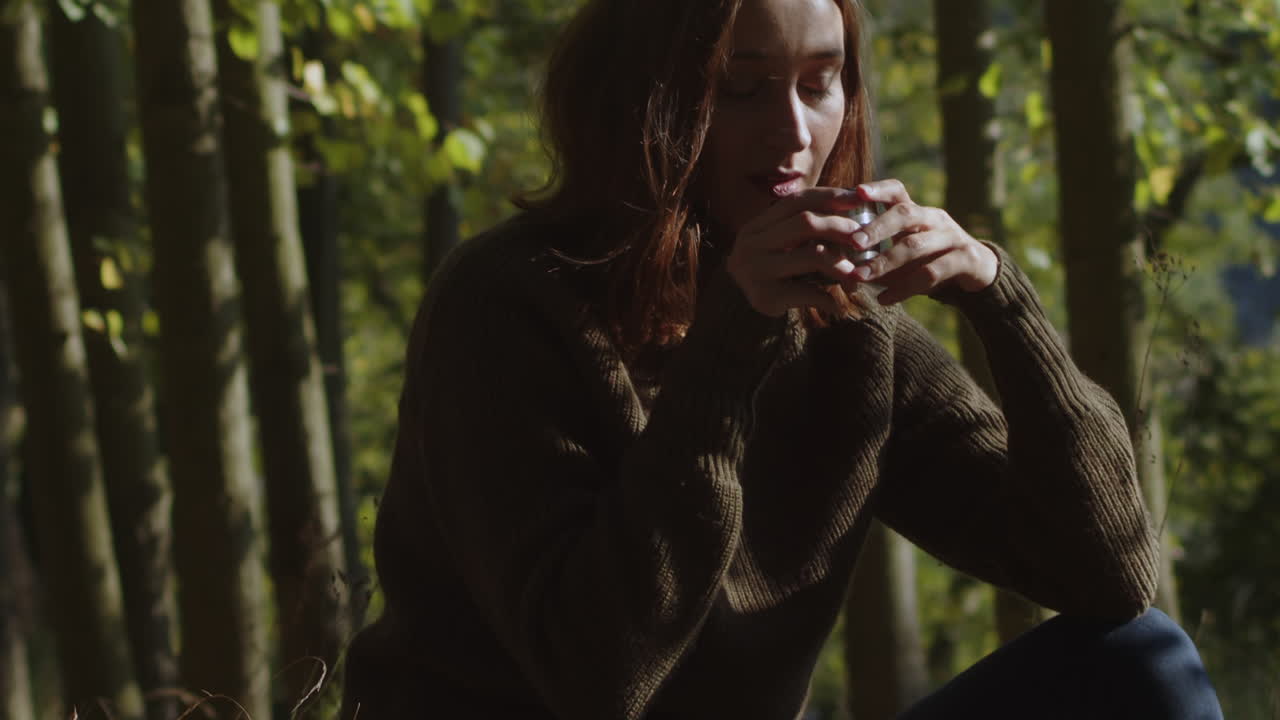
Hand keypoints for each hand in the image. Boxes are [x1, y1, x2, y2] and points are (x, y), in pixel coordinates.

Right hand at [726, 187, 867, 316]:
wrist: (737, 310)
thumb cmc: (771, 271)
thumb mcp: (779, 244)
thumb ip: (804, 227)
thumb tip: (853, 204)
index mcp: (757, 225)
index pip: (797, 201)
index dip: (830, 196)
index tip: (860, 198)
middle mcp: (752, 244)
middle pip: (806, 222)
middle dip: (840, 227)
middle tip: (862, 239)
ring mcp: (756, 269)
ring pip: (812, 255)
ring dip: (841, 265)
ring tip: (856, 277)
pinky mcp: (765, 296)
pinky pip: (808, 291)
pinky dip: (828, 298)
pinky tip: (837, 306)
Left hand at [840, 179, 997, 305]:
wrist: (978, 273)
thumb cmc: (929, 260)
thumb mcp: (904, 251)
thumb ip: (875, 253)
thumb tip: (832, 262)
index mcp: (917, 212)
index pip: (897, 191)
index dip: (878, 189)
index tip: (856, 192)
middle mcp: (934, 219)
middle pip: (905, 214)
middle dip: (877, 228)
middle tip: (853, 242)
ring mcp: (951, 237)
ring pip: (915, 245)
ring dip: (884, 262)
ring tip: (859, 276)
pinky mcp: (965, 260)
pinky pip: (931, 273)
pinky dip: (905, 288)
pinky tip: (884, 299)